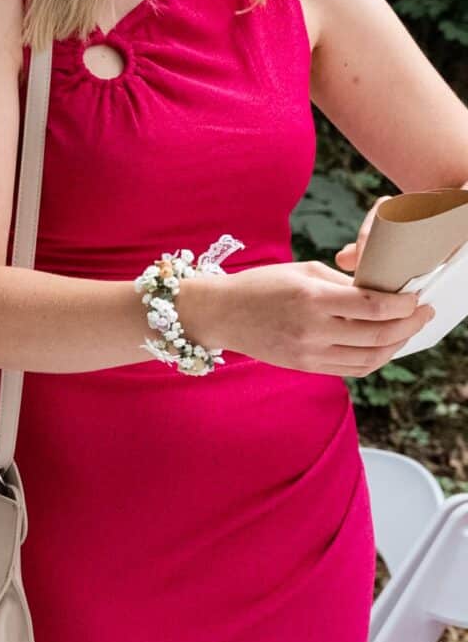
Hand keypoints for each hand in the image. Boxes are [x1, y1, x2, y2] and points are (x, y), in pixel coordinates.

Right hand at [179, 261, 429, 377]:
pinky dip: (375, 359)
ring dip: (397, 345)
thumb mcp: (302, 271)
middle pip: (378, 335)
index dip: (402, 304)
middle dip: (409, 324)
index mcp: (311, 299)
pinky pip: (353, 369)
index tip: (415, 297)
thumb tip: (380, 292)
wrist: (220, 313)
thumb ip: (342, 284)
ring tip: (406, 331)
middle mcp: (312, 330)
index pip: (373, 307)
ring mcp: (309, 353)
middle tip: (422, 313)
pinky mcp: (306, 367)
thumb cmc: (259, 286)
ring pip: (371, 358)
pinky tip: (383, 346)